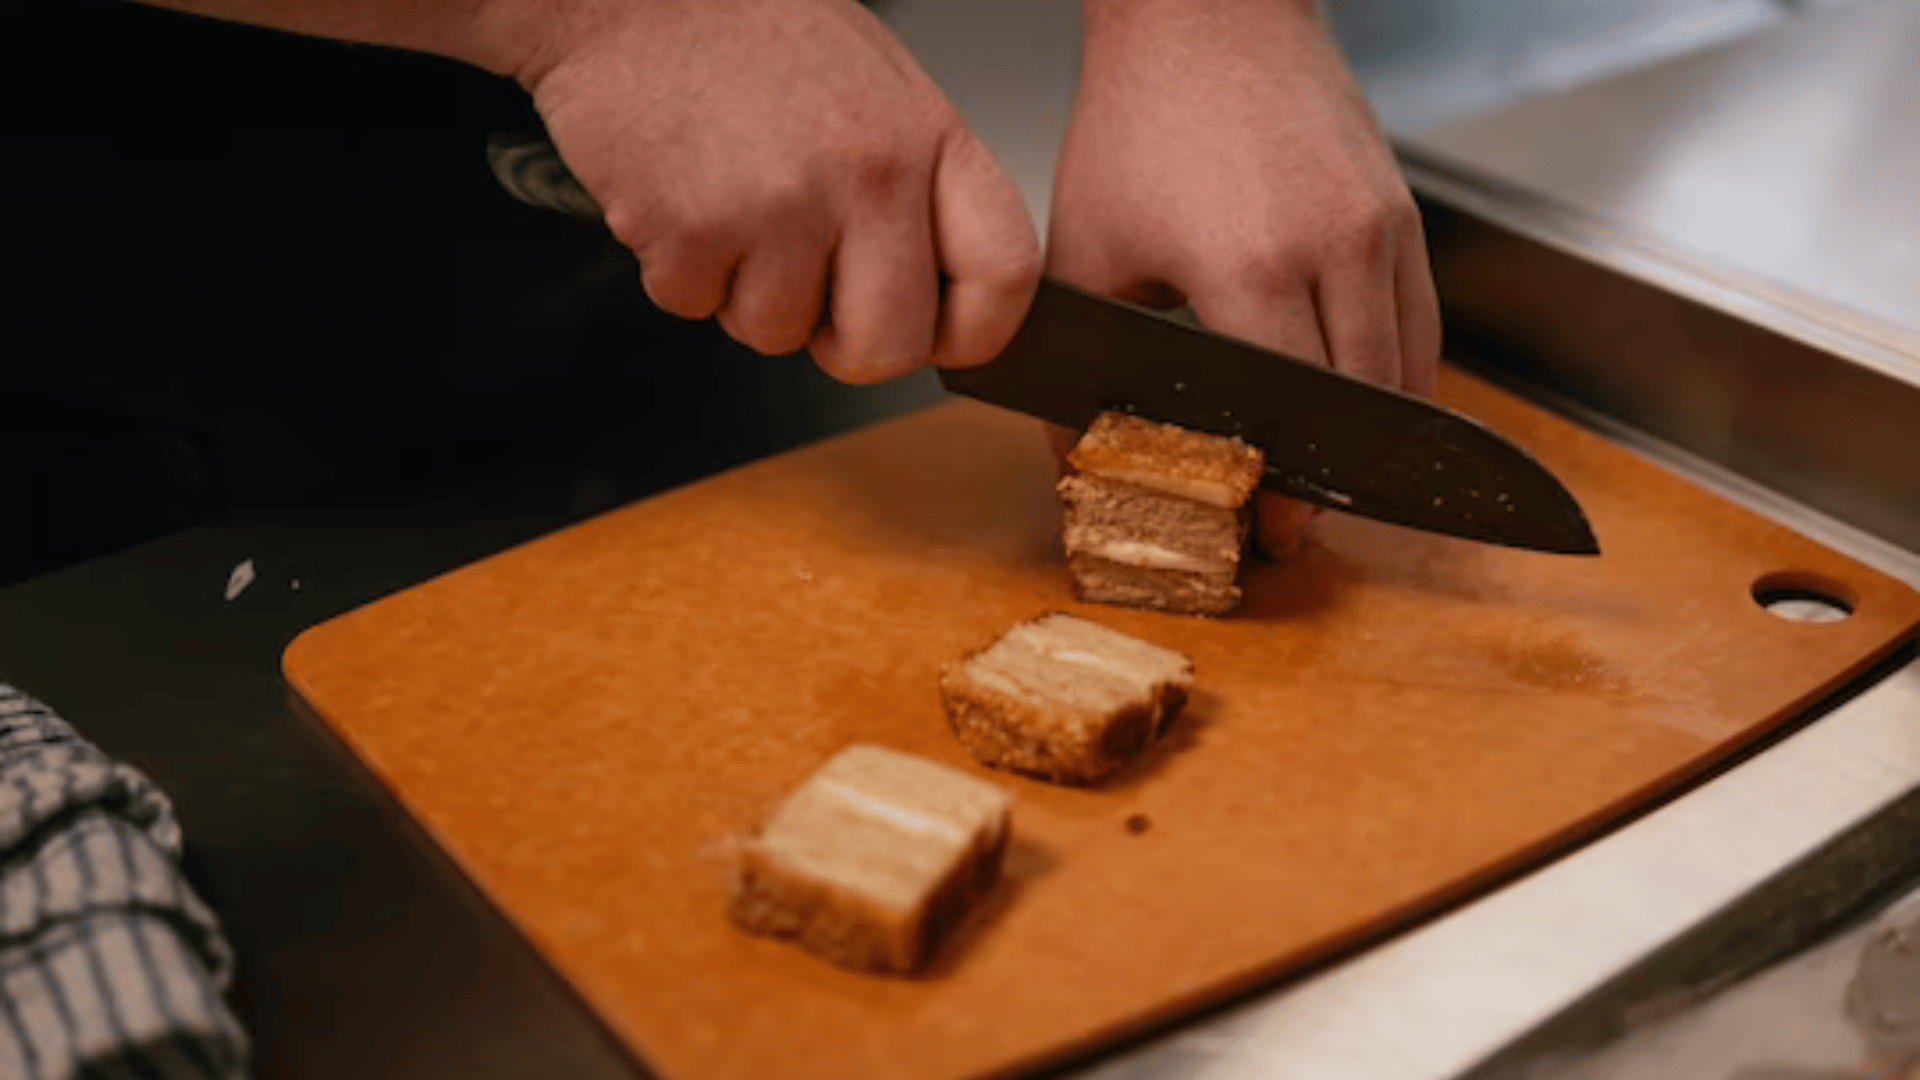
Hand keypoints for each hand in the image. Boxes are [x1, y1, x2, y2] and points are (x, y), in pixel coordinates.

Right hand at [510, 0, 1040, 382]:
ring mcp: (784, 206)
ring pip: (780, 334)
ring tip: (729, 202)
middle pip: (891, 347)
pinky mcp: (695, 230)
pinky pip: (695, 306)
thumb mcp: (875, 89)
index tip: (939, 335)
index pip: (1004, 273)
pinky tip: (681, 194)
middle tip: (810, 295)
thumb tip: (934, 296)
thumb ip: (917, 188)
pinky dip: (678, 269)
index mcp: (929, 136)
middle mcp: (870, 174)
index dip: (974, 331)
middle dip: (844, 345)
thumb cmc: (750, 35)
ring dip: (744, 293)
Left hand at [1049, 0, 1439, 552]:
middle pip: (1363, 404)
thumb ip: (1083, 362)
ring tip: (1336, 479)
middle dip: (1338, 479)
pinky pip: (1423, 321)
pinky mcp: (1403, 210)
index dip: (1288, 484)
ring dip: (1378, 436)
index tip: (1273, 530)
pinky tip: (1366, 408)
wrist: (1208, 17)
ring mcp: (1383, 225)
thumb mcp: (1089, 248)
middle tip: (1301, 522)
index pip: (1293, 410)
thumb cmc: (1139, 123)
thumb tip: (1074, 458)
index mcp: (1254, 264)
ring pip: (1410, 369)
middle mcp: (1337, 246)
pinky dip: (1403, 376)